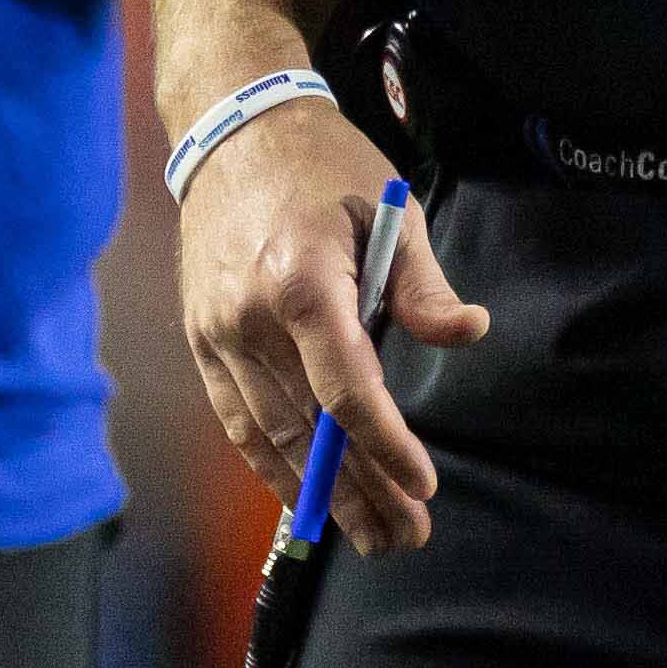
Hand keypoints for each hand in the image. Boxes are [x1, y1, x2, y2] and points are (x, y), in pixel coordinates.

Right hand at [171, 89, 484, 553]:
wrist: (234, 132)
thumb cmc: (326, 168)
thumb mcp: (393, 210)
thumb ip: (423, 287)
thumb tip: (466, 333)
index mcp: (301, 282)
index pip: (346, 390)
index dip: (384, 446)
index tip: (422, 486)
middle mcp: (248, 317)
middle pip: (307, 427)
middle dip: (358, 490)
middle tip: (405, 535)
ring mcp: (215, 333)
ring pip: (266, 434)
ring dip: (315, 492)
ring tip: (365, 533)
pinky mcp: (200, 340)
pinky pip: (236, 418)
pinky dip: (269, 462)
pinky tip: (305, 495)